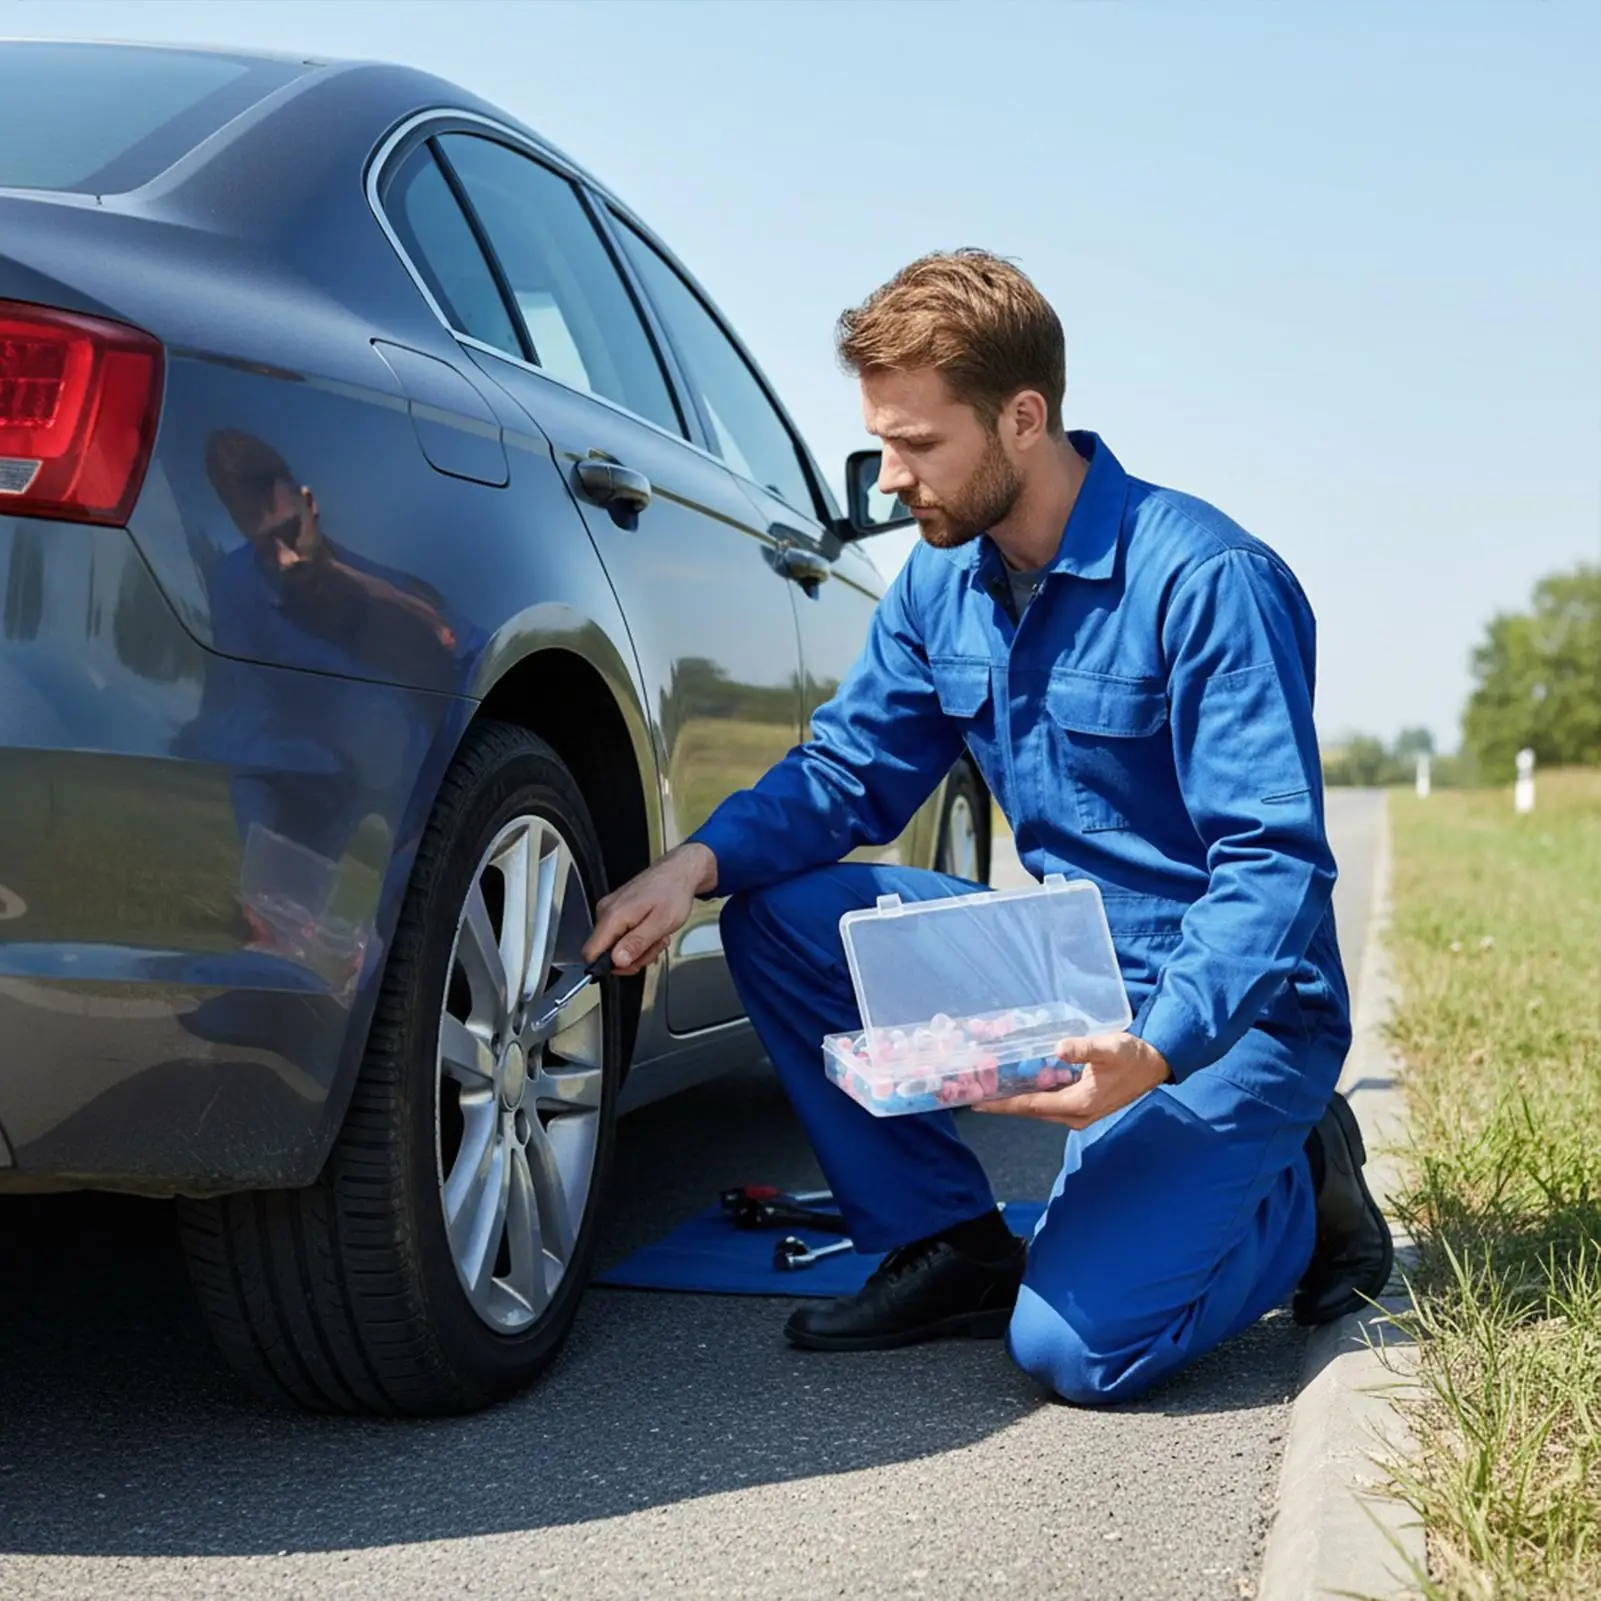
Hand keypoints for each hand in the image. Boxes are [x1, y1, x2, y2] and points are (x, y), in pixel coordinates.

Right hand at [582, 843, 717, 977]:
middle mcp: (605, 912)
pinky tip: (653, 930)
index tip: (633, 963)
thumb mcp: (661, 924)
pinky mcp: (617, 910)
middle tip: (655, 946)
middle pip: (605, 952)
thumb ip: (637, 944)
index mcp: (613, 916)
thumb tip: (617, 961)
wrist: (679, 872)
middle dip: (632, 957)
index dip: (609, 966)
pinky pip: (621, 934)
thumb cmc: (673, 893)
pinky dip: (638, 938)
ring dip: (639, 948)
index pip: (590, 953)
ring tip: (658, 935)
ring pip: (616, 945)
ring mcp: (610, 910)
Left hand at [970, 1031, 1171, 1129]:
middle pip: (1031, 1110)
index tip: (977, 1102)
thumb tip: (1059, 1048)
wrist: (1155, 1065)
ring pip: (1039, 1108)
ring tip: (990, 1088)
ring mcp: (1079, 1113)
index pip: (1031, 1105)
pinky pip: (1049, 1103)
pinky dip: (1032, 1095)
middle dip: (1003, 1103)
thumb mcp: (1109, 1048)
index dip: (1002, 1104)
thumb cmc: (1132, 1056)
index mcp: (1078, 1104)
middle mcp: (1075, 1115)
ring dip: (1016, 1099)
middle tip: (976, 1092)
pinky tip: (1019, 1082)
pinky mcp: (1082, 1106)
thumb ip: (1083, 1048)